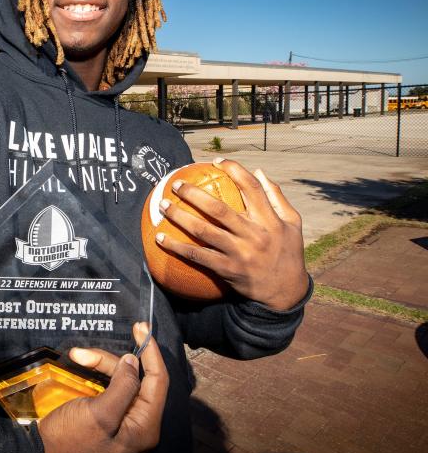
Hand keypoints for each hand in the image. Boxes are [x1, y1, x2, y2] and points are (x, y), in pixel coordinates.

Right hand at [38, 323, 167, 452]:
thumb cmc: (70, 443)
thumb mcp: (101, 414)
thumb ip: (124, 386)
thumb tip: (134, 361)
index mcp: (145, 427)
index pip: (158, 382)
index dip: (151, 352)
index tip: (140, 326)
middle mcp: (137, 425)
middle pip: (134, 379)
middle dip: (110, 361)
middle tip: (82, 352)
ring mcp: (119, 423)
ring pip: (118, 382)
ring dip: (99, 365)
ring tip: (75, 356)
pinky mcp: (102, 420)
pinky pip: (106, 390)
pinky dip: (94, 376)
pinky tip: (79, 365)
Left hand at [155, 158, 309, 309]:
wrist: (285, 291)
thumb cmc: (288, 252)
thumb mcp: (292, 223)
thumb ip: (276, 197)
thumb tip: (258, 171)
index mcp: (270, 220)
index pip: (251, 188)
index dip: (234, 170)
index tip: (216, 161)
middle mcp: (253, 234)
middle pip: (218, 209)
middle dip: (194, 194)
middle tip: (176, 184)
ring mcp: (239, 253)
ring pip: (203, 231)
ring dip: (179, 217)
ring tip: (162, 205)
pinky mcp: (227, 269)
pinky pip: (197, 256)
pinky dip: (177, 246)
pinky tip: (160, 238)